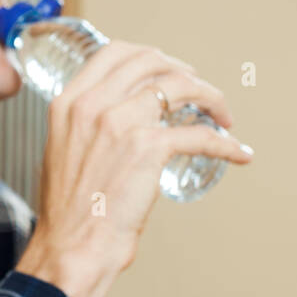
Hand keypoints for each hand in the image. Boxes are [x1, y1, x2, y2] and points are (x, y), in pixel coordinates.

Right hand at [15, 40, 252, 296]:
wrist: (70, 244)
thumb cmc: (69, 209)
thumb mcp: (62, 149)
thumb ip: (85, 124)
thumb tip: (120, 113)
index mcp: (68, 102)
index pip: (114, 52)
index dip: (150, 57)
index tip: (167, 70)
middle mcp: (92, 105)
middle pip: (151, 61)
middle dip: (184, 71)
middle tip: (198, 91)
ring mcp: (119, 122)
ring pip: (181, 86)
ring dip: (211, 97)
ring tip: (222, 114)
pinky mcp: (147, 148)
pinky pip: (200, 134)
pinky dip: (225, 143)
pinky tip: (235, 151)